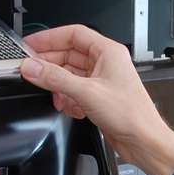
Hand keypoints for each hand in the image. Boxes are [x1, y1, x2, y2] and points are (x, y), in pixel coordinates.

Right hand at [20, 25, 173, 174]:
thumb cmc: (130, 114)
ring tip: (55, 96)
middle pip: (68, 54)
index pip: (73, 34)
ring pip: (69, 74)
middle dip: (50, 65)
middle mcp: (105, 63)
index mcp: (107, 51)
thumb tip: (32, 67)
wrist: (143, 140)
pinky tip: (68, 107)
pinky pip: (74, 90)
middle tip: (32, 71)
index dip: (49, 37)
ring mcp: (101, 80)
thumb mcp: (87, 92)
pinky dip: (67, 98)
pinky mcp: (98, 96)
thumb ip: (55, 78)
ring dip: (58, 86)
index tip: (30, 44)